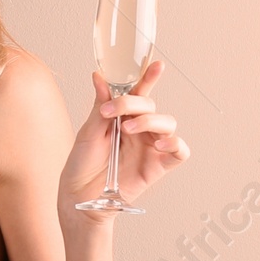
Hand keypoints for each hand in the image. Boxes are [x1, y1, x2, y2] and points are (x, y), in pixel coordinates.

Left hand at [60, 59, 190, 216]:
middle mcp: (139, 129)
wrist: (80, 195)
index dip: (148, 78)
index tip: (155, 65)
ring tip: (129, 129)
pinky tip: (159, 144)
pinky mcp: (159, 165)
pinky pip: (180, 150)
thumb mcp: (88, 131)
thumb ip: (100, 105)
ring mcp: (150, 146)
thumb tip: (99, 77)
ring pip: (168, 123)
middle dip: (133, 104)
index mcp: (122, 117)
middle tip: (112, 113)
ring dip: (150, 121)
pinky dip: (175, 144)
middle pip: (151, 106)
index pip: (138, 93)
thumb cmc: (82, 164)